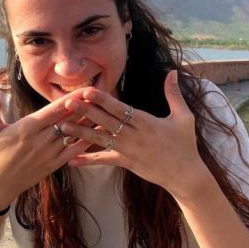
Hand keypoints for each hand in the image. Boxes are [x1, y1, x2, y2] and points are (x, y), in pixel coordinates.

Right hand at [0, 88, 91, 208]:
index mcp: (28, 128)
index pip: (54, 111)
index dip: (71, 99)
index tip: (84, 89)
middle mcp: (41, 140)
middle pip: (69, 121)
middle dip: (85, 108)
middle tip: (102, 95)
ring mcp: (49, 154)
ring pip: (74, 135)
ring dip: (89, 124)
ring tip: (105, 112)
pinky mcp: (54, 165)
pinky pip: (74, 152)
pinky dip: (86, 142)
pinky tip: (98, 134)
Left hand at [60, 70, 208, 196]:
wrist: (185, 176)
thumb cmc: (185, 145)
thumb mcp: (184, 117)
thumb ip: (174, 94)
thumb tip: (173, 72)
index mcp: (146, 122)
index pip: (120, 109)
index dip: (103, 100)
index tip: (88, 91)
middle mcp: (134, 136)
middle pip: (106, 122)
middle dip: (86, 112)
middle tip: (67, 103)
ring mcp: (128, 151)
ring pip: (101, 140)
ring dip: (81, 132)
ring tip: (63, 126)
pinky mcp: (126, 163)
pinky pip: (104, 160)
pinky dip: (88, 160)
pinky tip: (72, 159)